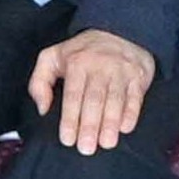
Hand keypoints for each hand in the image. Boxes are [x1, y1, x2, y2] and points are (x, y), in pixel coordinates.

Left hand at [31, 27, 153, 149]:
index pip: (73, 95)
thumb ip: (39, 82)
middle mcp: (100, 66)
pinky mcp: (138, 76)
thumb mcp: (52, 57)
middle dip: (90, 125)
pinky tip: (125, 128)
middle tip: (87, 148)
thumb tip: (42, 109)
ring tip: (107, 143)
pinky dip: (131, 113)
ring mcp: (121, 71)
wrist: (119, 31)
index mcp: (76, 63)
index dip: (70, 119)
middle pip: (95, 100)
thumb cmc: (81, 53)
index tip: (68, 139)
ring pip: (115, 100)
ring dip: (111, 123)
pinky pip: (135, 96)